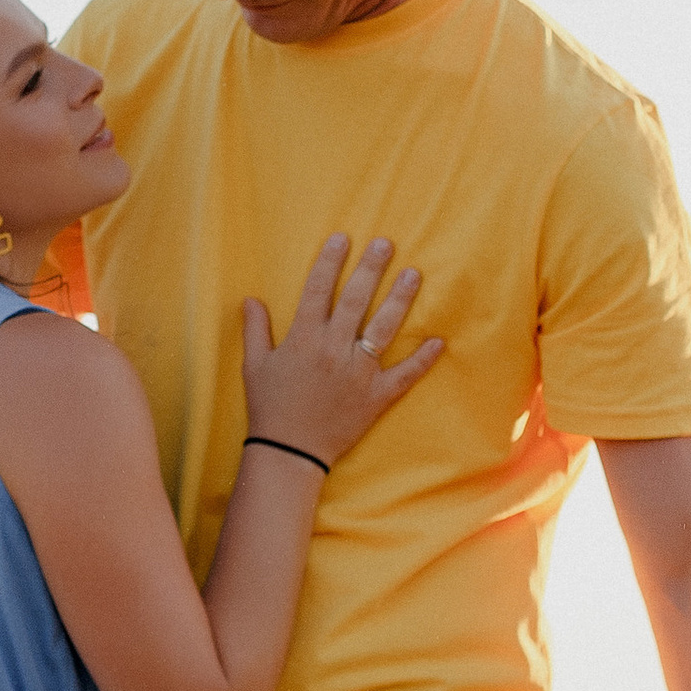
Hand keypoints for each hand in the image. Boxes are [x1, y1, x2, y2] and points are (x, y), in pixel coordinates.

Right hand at [240, 235, 443, 472]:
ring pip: (384, 329)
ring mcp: (358, 373)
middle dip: (371, 268)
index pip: (318, 290)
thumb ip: (254, 330)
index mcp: (303, 339)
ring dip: (400, 299)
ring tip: (414, 274)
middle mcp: (333, 350)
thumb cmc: (269, 406)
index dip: (330, 262)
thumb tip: (251, 300)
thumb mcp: (254, 366)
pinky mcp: (376, 396)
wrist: (289, 452)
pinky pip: (404, 375)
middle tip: (385, 244)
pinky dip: (423, 359)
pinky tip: (439, 340)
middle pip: (356, 300)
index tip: (343, 238)